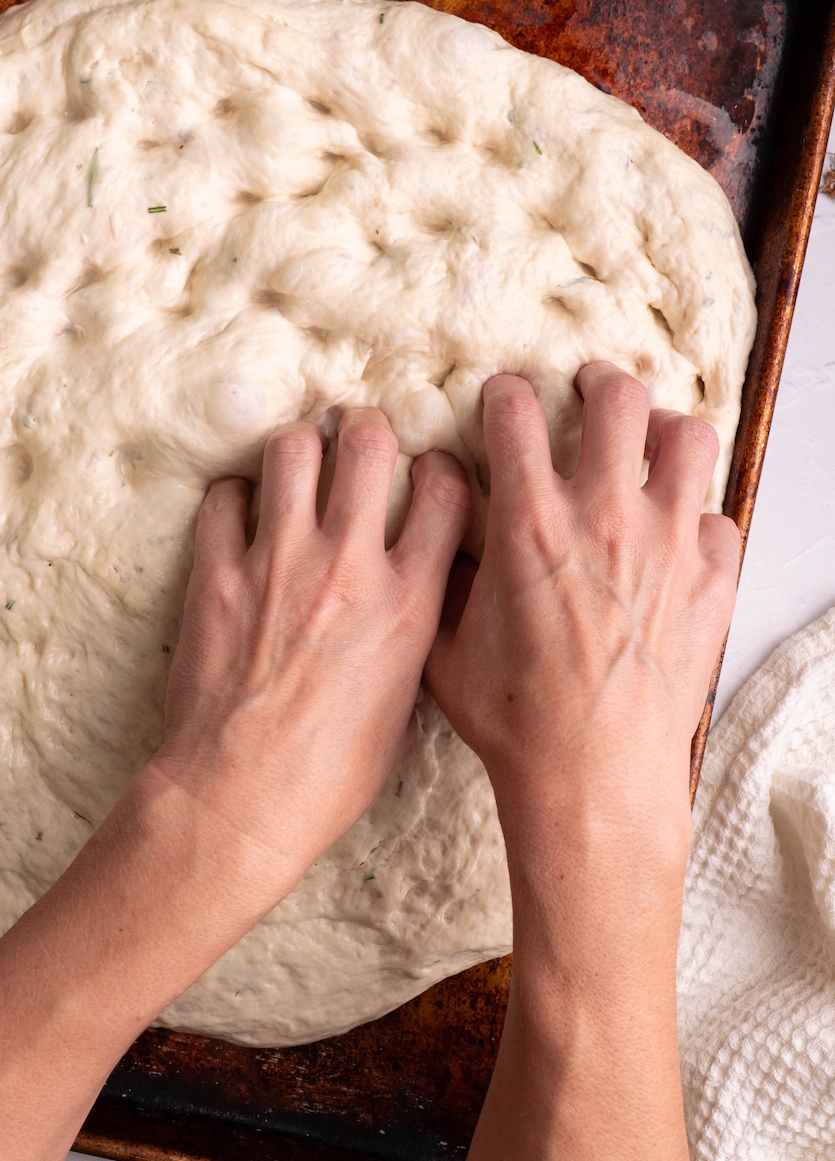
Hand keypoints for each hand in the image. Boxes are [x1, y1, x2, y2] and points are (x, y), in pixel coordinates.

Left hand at [150, 407, 469, 900]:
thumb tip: (410, 597)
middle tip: (357, 445)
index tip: (428, 475)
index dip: (440, 470)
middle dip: (366, 434)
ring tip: (296, 467)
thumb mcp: (404, 701)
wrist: (243, 798)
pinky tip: (239, 515)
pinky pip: (224, 498)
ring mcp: (277, 564)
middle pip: (369, 444)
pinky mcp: (216, 574)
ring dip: (298, 450)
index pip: (444, 492)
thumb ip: (410, 632)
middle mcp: (348, 568)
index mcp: (408, 604)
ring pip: (292, 449)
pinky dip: (233, 497)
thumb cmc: (331, 773)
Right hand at [424, 362, 739, 909]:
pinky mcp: (713, 581)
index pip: (516, 410)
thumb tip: (442, 542)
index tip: (505, 402)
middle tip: (588, 393)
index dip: (506, 395)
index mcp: (529, 523)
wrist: (593, 776)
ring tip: (646, 446)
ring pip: (688, 437)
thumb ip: (441, 581)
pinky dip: (697, 519)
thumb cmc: (516, 721)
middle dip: (597, 383)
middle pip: (617, 397)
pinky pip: (718, 519)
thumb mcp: (444, 647)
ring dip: (663, 433)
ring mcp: (668, 544)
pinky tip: (674, 539)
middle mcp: (604, 516)